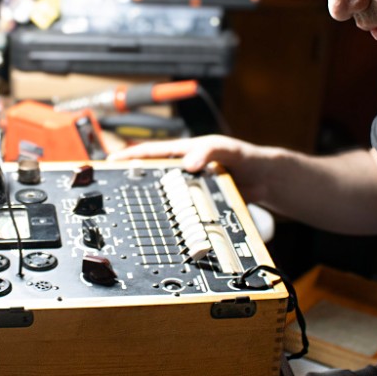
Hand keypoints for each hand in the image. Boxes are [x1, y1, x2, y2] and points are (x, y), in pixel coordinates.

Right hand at [108, 135, 274, 203]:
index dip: (130, 158)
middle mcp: (183, 170)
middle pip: (152, 176)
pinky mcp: (198, 204)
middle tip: (111, 190)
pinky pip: (180, 211)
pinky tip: (159, 226)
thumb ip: (208, 152)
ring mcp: (189, 188)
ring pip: (164, 196)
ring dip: (148, 202)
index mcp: (184, 152)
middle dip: (131, 181)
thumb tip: (189, 163)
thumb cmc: (245, 157)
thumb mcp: (227, 149)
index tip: (111, 163)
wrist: (265, 180)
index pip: (151, 153)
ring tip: (128, 211)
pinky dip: (169, 217)